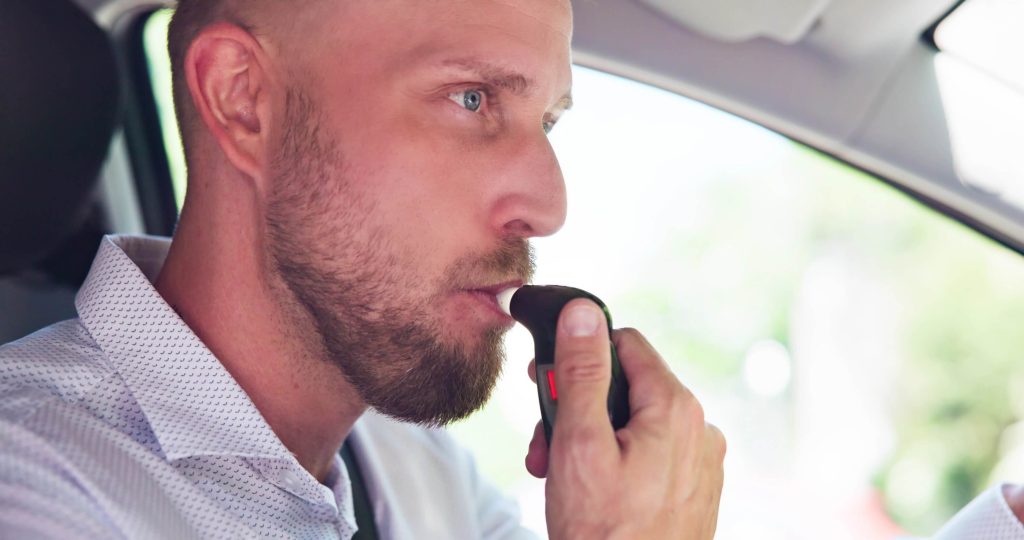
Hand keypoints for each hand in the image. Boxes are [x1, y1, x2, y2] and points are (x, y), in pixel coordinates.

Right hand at [524, 298, 724, 539]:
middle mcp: (698, 428)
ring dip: (589, 438)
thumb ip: (580, 373)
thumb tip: (583, 314)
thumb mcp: (580, 443)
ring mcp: (699, 462)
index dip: (578, 355)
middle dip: (576, 407)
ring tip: (558, 474)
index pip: (624, 343)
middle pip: (626, 386)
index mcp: (676, 408)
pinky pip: (649, 454)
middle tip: (543, 442)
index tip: (544, 378)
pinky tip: (589, 491)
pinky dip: (615, 462)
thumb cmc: (604, 532)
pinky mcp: (692, 489)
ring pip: (634, 422)